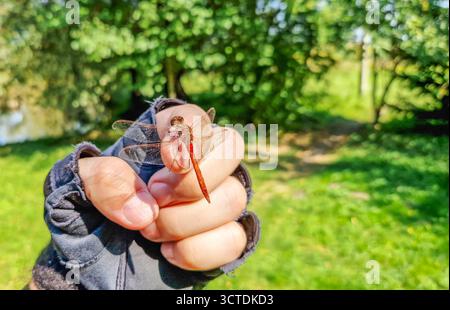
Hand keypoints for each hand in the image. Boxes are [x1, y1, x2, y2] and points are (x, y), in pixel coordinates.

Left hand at [79, 104, 247, 270]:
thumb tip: (145, 210)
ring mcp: (216, 200)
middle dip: (194, 180)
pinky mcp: (223, 235)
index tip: (166, 160)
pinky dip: (198, 250)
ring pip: (233, 198)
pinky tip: (169, 252)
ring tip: (150, 231)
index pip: (195, 117)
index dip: (188, 134)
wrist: (100, 256)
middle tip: (157, 198)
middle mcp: (201, 165)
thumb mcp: (80, 186)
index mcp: (168, 140)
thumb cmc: (95, 208)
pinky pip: (233, 238)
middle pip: (232, 149)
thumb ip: (103, 180)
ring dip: (186, 220)